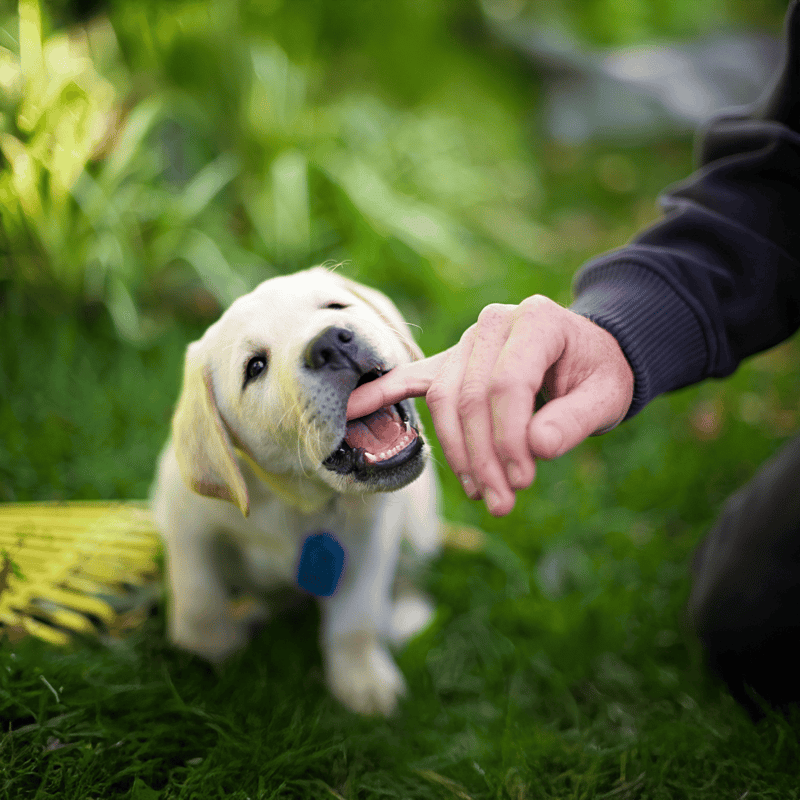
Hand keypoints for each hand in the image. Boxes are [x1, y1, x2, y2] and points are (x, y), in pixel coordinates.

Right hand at [347, 295, 633, 515]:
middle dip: (482, 456)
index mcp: (536, 320)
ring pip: (444, 399)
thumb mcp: (607, 395)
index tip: (521, 482)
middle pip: (471, 396)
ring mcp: (468, 341)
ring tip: (478, 492)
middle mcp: (495, 323)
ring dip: (457, 452)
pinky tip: (351, 411)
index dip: (510, 438)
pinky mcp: (450, 362)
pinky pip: (412, 378)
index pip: (508, 383)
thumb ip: (576, 419)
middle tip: (501, 502)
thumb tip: (537, 447)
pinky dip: (382, 393)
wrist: (585, 355)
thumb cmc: (597, 374)